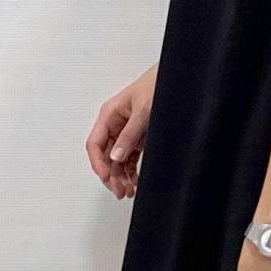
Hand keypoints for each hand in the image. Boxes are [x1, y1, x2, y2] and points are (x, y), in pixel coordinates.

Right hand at [87, 62, 158, 199]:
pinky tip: (134, 182)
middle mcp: (115, 125)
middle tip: (119, 191)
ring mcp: (126, 132)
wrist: (175, 79)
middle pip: (105, 156)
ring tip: (128, 191)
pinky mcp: (137, 138)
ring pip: (116, 160)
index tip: (106, 178)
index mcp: (109, 115)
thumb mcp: (143, 111)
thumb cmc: (157, 86)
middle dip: (110, 175)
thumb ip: (129, 134)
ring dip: (120, 177)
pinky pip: (129, 158)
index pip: (95, 144)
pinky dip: (130, 172)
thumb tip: (115, 156)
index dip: (98, 163)